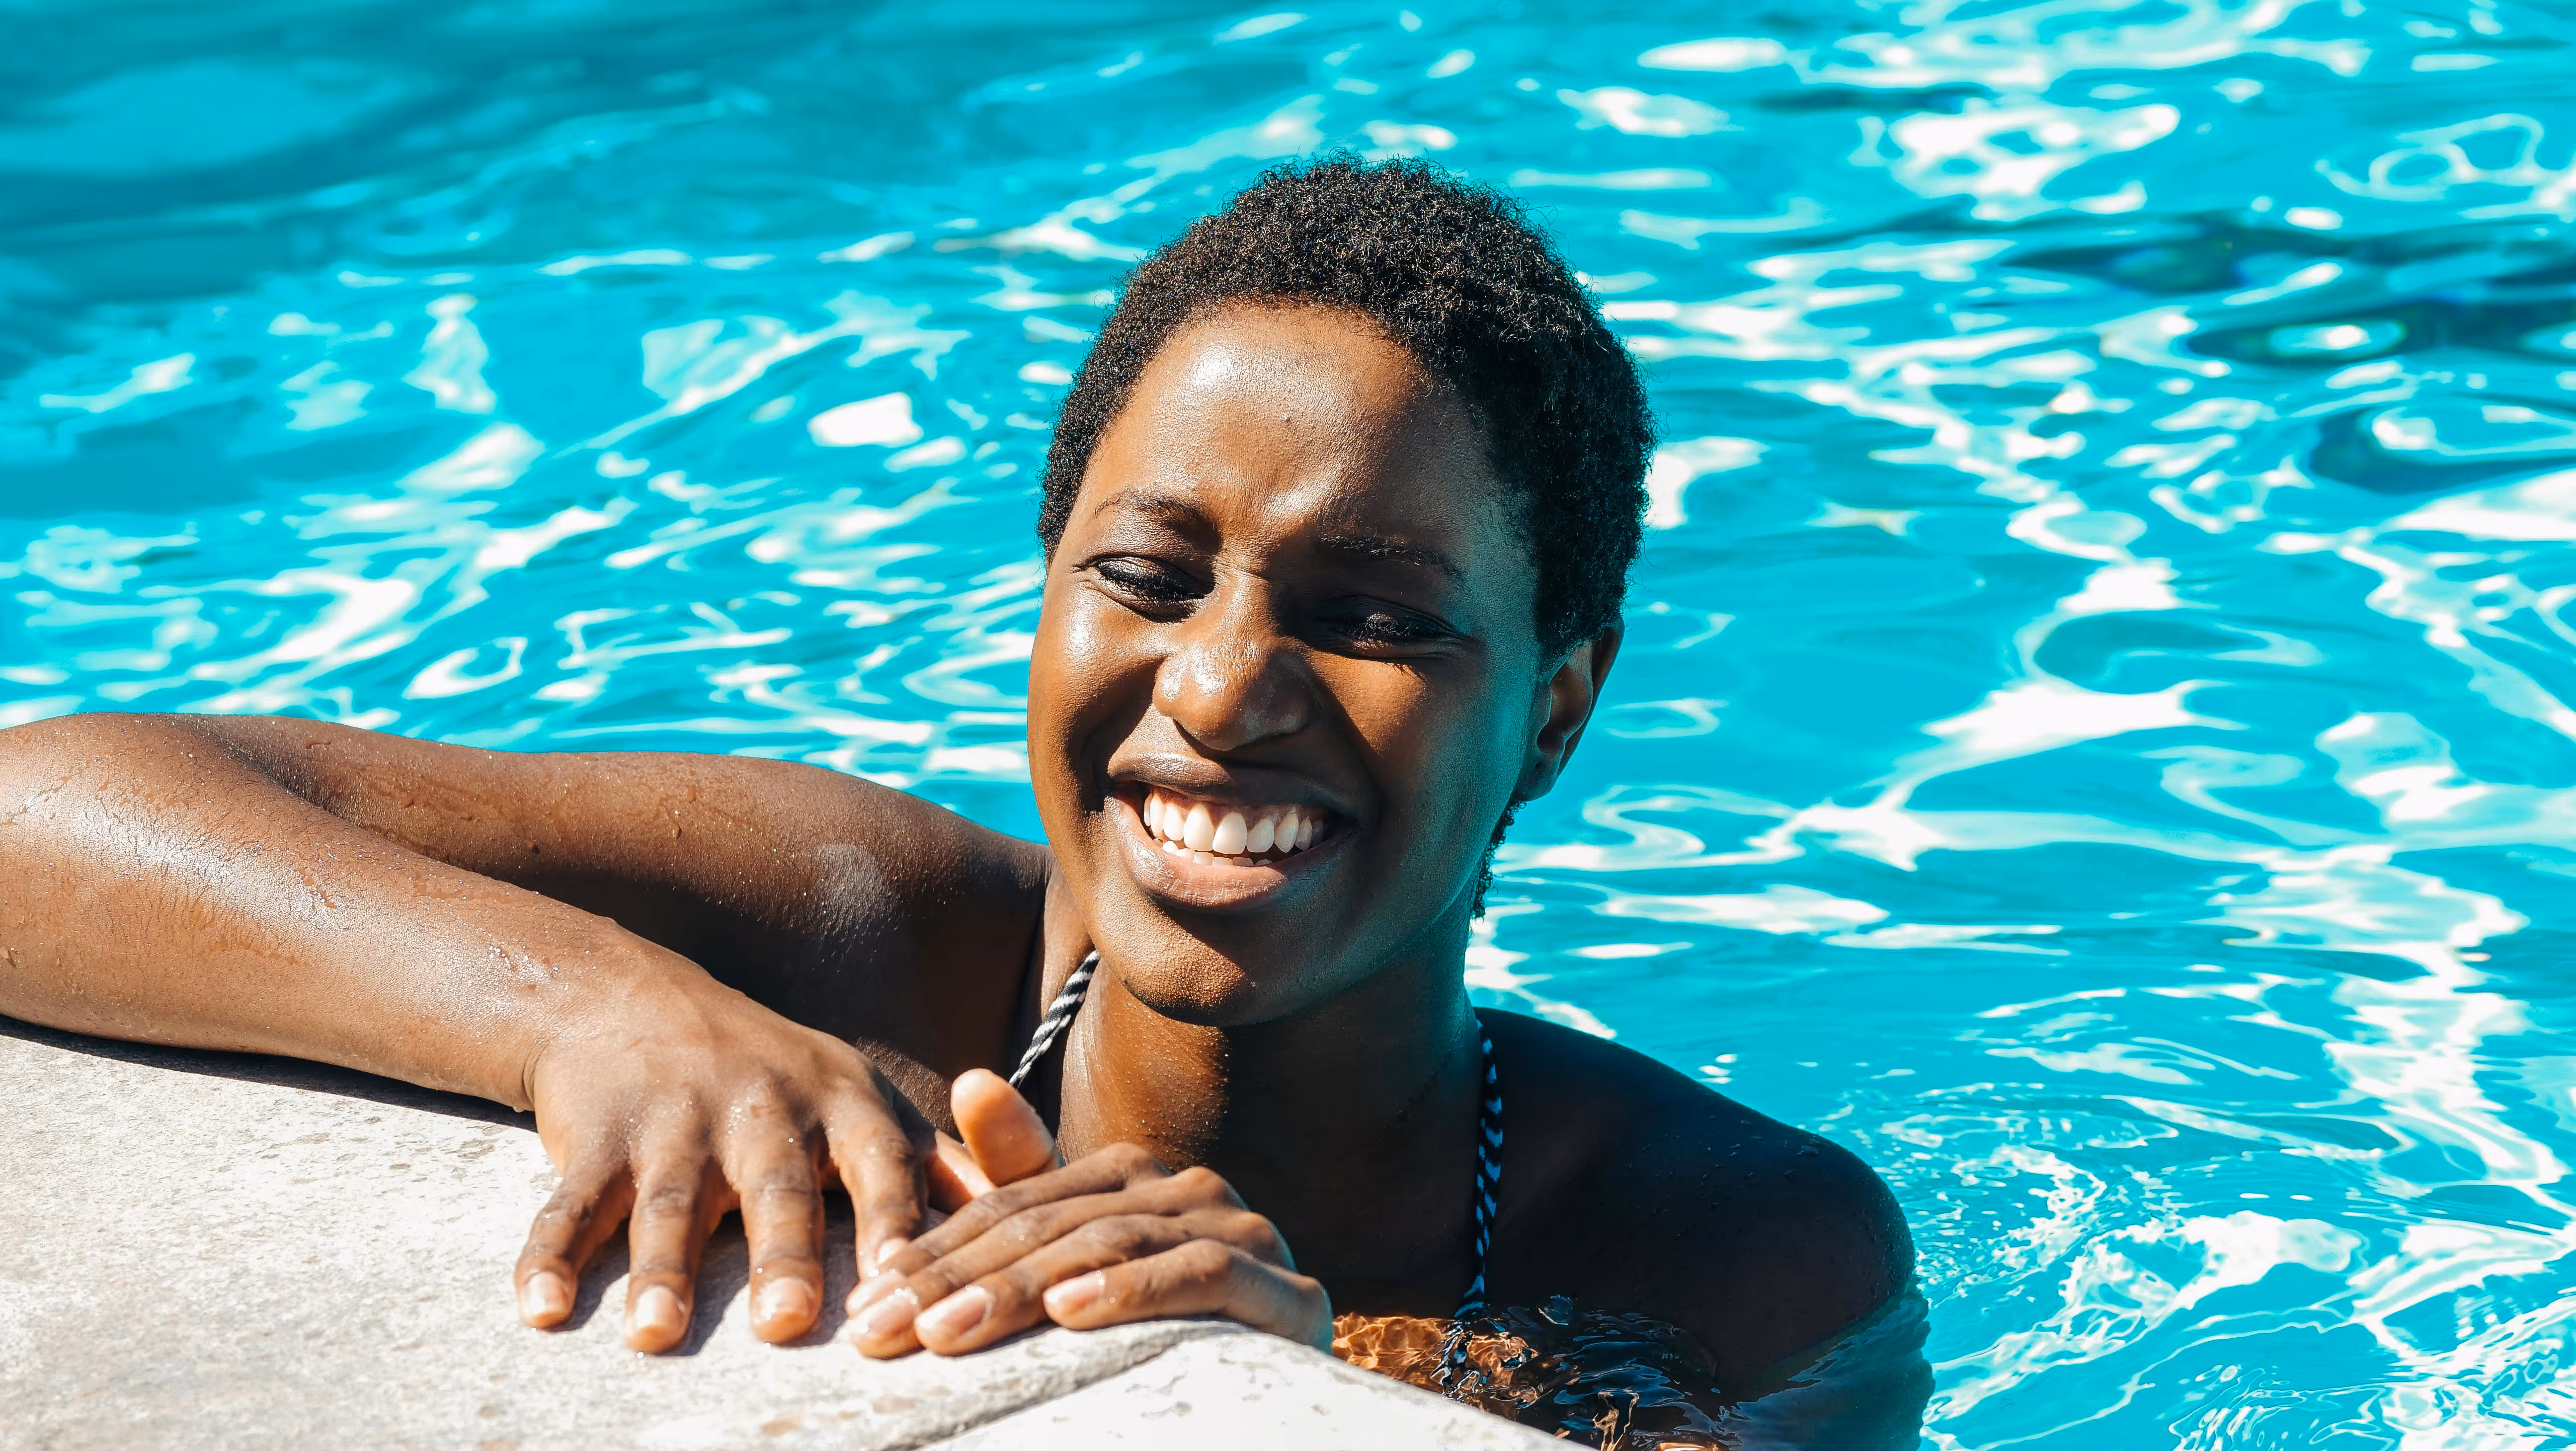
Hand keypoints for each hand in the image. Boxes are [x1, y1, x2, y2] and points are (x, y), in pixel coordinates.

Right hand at [510, 955, 930, 1351]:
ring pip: (671, 1203)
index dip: (893, 1219)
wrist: (627, 995)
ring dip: (661, 1271)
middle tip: (789, 1322)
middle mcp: (762, 1106)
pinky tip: (540, 1309)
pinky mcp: (597, 1135)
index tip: (902, 1280)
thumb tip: (1020, 1211)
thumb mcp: (855, 1094)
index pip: (880, 1161)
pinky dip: (549, 1256)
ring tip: (657, 1336)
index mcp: (838, 1101)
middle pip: (775, 1188)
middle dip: (782, 1255)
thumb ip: (932, 1161)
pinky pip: (570, 1203)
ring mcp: (675, 1120)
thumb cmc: (770, 1070)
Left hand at [848, 1070, 1331, 1355]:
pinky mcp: (1286, 1293)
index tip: (864, 1302)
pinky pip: (1199, 1275)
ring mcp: (1245, 1234)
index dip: (937, 1250)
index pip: (1018, 1204)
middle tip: (880, 1329)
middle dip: (957, 1280)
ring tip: (944, 1329)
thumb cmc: (1155, 1336)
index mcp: (1135, 1177)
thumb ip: (1024, 1179)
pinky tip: (1070, 1312)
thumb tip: (971, 1078)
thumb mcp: (1071, 1266)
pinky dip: (1130, 1291)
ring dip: (1022, 1291)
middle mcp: (1191, 1190)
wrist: (1266, 1410)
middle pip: (1055, 1226)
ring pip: (1114, 1245)